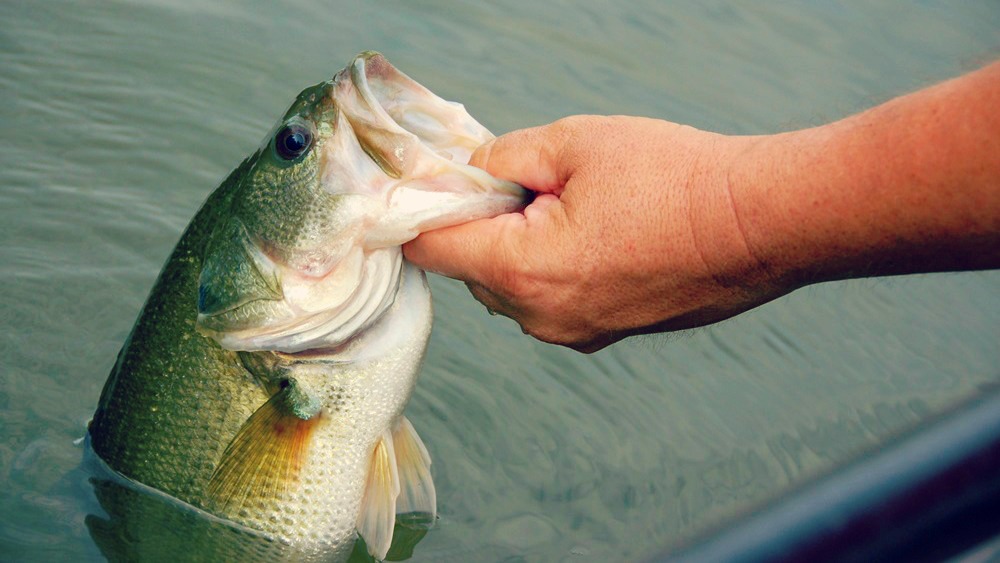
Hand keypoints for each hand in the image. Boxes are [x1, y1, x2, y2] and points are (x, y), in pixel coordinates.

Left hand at [403, 116, 779, 351]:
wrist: (760, 224)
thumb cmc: (675, 180)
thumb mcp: (574, 143)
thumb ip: (503, 158)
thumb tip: (471, 172)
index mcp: (522, 271)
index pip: (432, 250)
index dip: (423, 212)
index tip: (435, 185)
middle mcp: (541, 317)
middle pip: (471, 271)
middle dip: (481, 226)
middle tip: (522, 182)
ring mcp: (575, 333)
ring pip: (511, 289)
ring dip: (518, 249)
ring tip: (569, 206)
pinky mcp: (604, 334)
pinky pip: (550, 301)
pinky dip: (552, 269)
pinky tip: (596, 232)